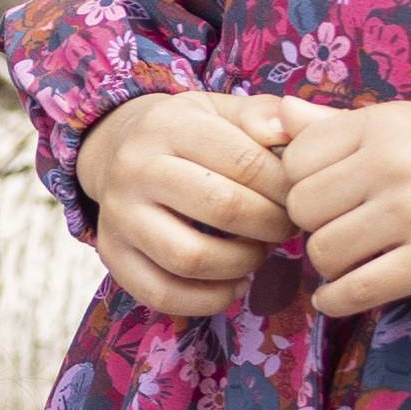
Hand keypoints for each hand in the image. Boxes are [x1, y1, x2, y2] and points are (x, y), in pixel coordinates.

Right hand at [76, 90, 295, 318]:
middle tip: (286, 226)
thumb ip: (264, 116)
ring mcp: (117, 216)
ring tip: (259, 252)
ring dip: (243, 264)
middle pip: (222, 208)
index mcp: (167, 127)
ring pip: (191, 258)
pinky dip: (209, 299)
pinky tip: (233, 284)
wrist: (115, 148)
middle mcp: (134, 169)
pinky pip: (162, 293)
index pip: (244, 162)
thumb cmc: (189, 133)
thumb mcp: (222, 110)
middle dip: (272, 225)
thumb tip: (289, 134)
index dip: (286, 186)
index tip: (299, 195)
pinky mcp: (111, 255)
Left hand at [272, 100, 410, 317]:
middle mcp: (394, 162)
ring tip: (354, 262)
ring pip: (323, 252)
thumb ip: (340, 124)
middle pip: (301, 209)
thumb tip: (277, 113)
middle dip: (313, 228)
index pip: (295, 160)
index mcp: (385, 124)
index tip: (325, 200)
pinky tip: (340, 298)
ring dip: (330, 267)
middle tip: (343, 233)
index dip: (300, 186)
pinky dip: (338, 301)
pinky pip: (357, 289)